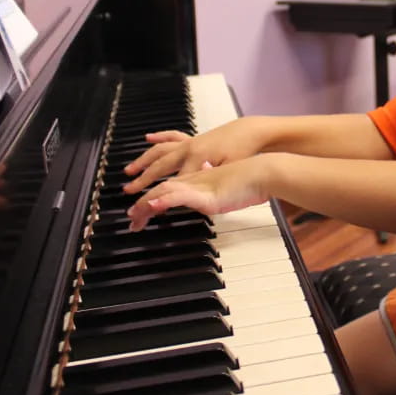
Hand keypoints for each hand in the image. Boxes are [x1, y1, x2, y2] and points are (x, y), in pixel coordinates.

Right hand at [122, 118, 263, 194]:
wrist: (253, 133)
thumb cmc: (244, 152)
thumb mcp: (228, 172)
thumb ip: (205, 183)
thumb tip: (182, 190)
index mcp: (197, 160)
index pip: (172, 185)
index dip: (158, 200)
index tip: (145, 211)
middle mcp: (189, 150)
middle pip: (161, 168)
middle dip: (144, 181)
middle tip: (128, 192)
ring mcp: (191, 143)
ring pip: (160, 151)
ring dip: (144, 161)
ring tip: (129, 170)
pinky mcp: (195, 139)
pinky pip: (172, 137)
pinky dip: (159, 137)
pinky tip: (149, 137)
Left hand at [126, 154, 272, 230]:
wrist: (263, 172)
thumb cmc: (250, 181)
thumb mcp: (225, 190)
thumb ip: (213, 194)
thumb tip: (206, 199)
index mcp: (197, 179)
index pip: (167, 188)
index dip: (151, 200)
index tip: (140, 214)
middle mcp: (194, 179)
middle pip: (160, 188)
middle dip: (142, 205)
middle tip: (131, 221)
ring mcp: (199, 185)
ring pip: (164, 191)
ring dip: (146, 203)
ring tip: (134, 216)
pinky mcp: (206, 193)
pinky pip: (180, 196)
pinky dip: (164, 200)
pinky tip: (153, 206)